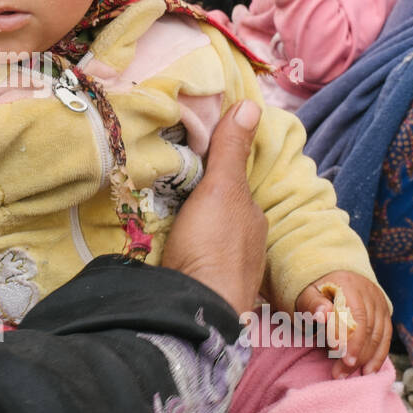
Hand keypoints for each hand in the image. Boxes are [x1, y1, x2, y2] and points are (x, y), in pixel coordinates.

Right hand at [163, 99, 265, 313]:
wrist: (195, 309)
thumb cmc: (214, 246)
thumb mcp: (222, 188)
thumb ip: (230, 150)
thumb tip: (251, 104)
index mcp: (253, 220)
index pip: (235, 190)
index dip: (216, 177)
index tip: (188, 167)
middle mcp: (246, 247)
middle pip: (221, 217)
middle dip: (201, 208)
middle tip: (168, 193)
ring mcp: (226, 273)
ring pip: (206, 243)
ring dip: (190, 233)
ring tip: (159, 219)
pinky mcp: (203, 292)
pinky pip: (191, 263)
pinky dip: (180, 255)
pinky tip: (162, 253)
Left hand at [295, 271, 391, 377]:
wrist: (335, 280)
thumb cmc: (317, 292)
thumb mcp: (308, 295)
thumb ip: (313, 304)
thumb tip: (322, 315)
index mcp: (349, 285)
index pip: (355, 316)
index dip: (350, 338)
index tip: (339, 356)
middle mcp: (369, 293)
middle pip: (367, 328)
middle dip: (355, 354)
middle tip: (340, 373)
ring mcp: (380, 304)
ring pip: (378, 335)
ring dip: (365, 359)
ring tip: (349, 374)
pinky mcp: (385, 315)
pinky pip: (386, 338)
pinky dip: (378, 356)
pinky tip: (369, 371)